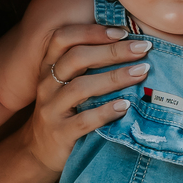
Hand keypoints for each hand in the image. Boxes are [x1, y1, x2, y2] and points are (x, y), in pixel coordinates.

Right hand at [23, 23, 152, 175]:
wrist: (39, 150)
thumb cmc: (63, 110)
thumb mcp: (66, 83)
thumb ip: (86, 64)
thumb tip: (128, 43)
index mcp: (49, 66)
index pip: (63, 38)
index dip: (91, 31)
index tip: (123, 32)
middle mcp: (47, 84)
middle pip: (76, 58)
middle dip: (112, 51)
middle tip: (143, 49)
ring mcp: (51, 109)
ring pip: (81, 87)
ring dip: (115, 77)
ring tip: (141, 73)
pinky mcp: (60, 133)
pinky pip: (84, 120)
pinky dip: (106, 111)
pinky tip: (125, 106)